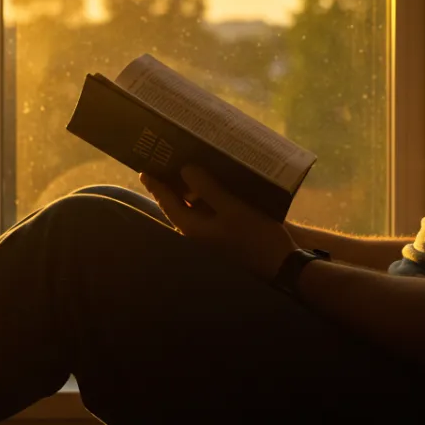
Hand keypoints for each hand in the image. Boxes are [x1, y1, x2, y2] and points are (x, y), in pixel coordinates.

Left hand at [140, 165, 297, 280]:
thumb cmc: (256, 236)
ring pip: (192, 207)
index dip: (155, 184)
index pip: (167, 202)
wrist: (280, 264)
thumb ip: (208, 189)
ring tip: (186, 164)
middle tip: (164, 160)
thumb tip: (185, 169)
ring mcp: (211, 233)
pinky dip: (205, 195)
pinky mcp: (224, 232)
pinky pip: (208, 210)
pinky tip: (213, 182)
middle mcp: (197, 232)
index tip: (144, 166)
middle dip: (170, 184)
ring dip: (188, 188)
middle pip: (177, 204)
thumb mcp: (232, 208)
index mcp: (193, 228)